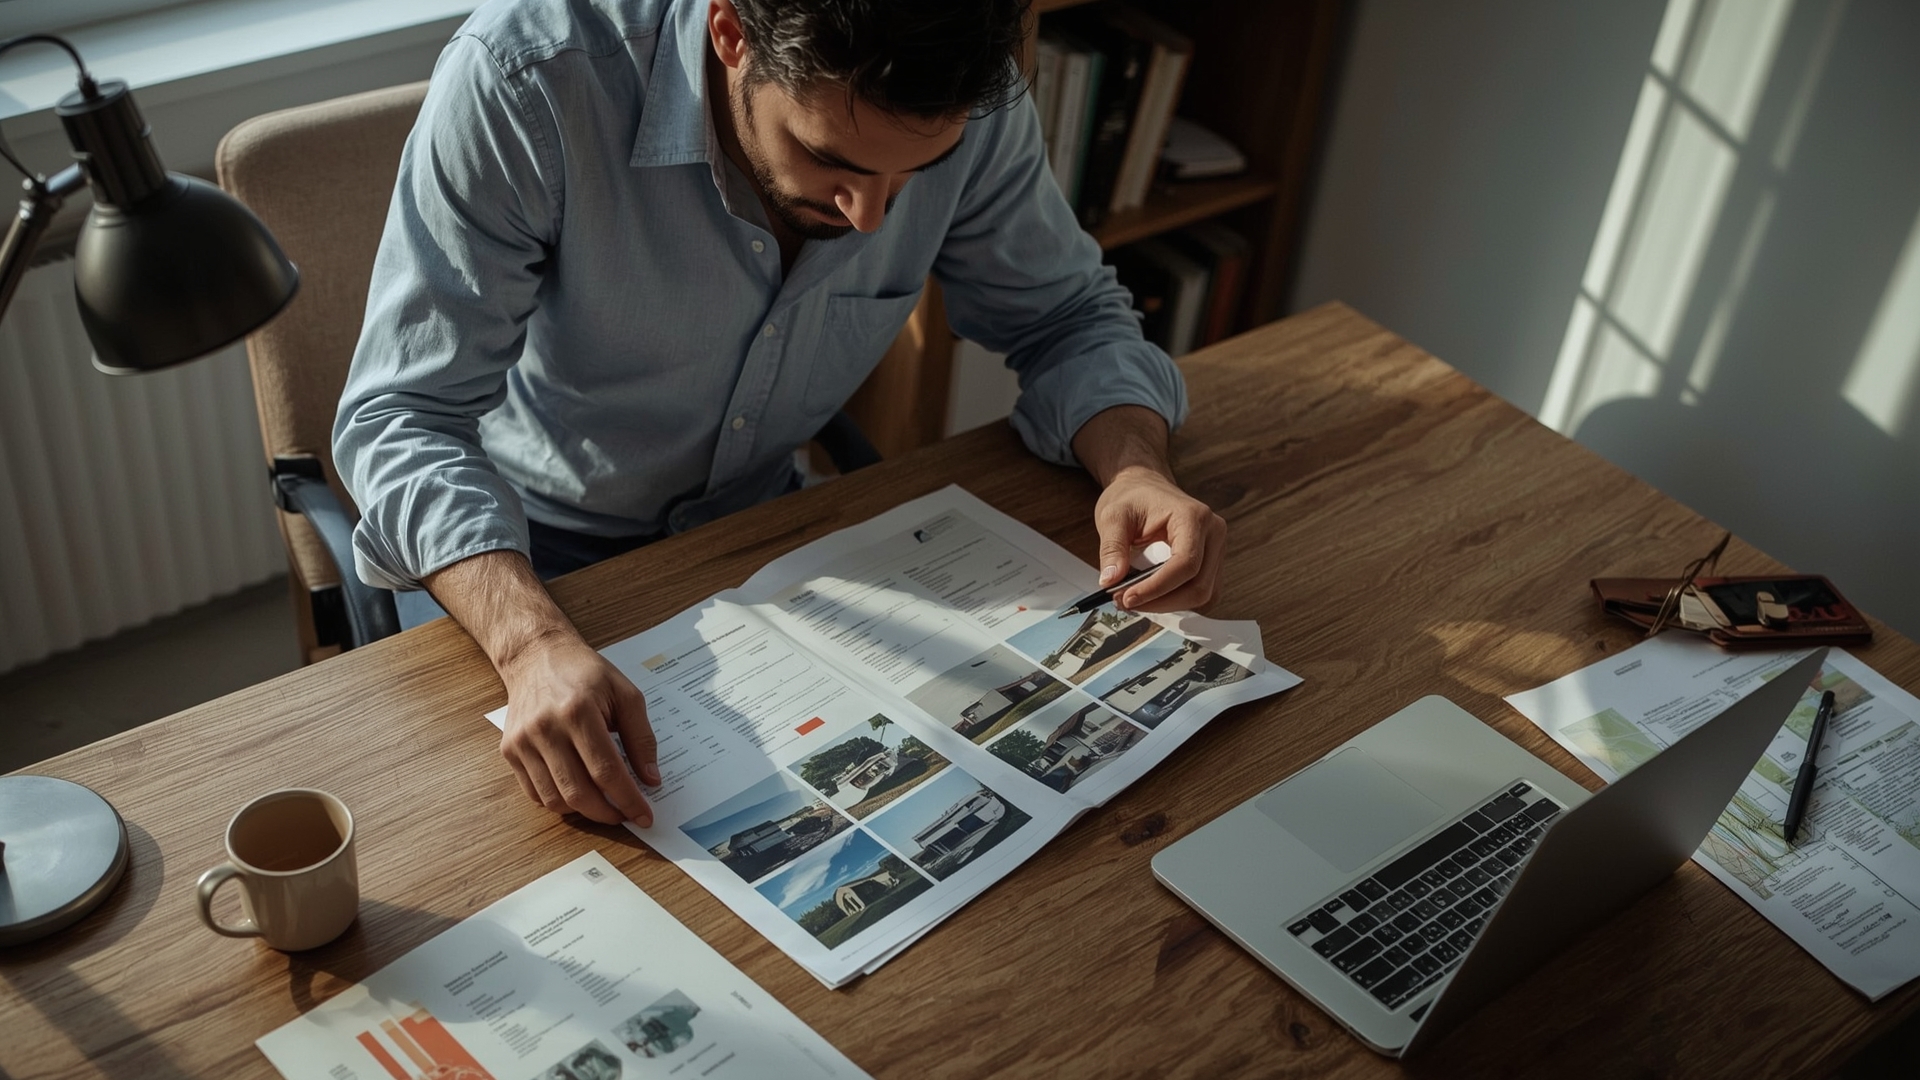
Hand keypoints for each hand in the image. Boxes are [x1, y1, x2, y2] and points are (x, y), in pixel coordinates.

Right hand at [497, 630, 660, 825]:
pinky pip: (535, 793)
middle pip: (578, 792)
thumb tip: (650, 779)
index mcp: (577, 712)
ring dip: (583, 812)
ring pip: (554, 799)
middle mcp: (545, 729)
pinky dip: (559, 802)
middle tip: (625, 815)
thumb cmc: (584, 673)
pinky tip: (577, 794)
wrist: (535, 656)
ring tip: (604, 806)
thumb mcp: (625, 693)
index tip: (644, 815)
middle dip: (607, 813)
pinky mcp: (509, 751)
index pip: (606, 771)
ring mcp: (522, 742)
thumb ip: (641, 737)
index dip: (628, 799)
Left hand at [1070, 404, 1225, 613]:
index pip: (1186, 563)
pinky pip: (1202, 594)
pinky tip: (1153, 598)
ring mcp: (1217, 549)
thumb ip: (1112, 548)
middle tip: (1124, 602)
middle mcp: (1213, 533)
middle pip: (1198, 586)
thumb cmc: (1133, 498)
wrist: (1145, 488)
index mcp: (1193, 516)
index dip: (1157, 588)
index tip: (1127, 598)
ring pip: (1203, 595)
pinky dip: (1178, 602)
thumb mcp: (1113, 517)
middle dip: (1161, 601)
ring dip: (1169, 606)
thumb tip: (1110, 581)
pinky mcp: (1212, 563)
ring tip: (1135, 600)